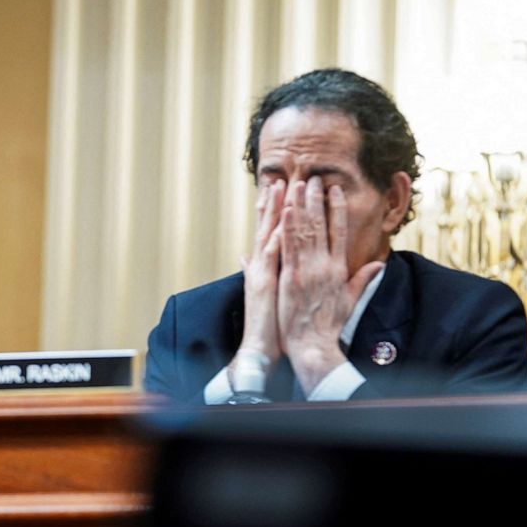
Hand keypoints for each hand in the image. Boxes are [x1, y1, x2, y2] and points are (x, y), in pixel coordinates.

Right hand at [235, 179, 285, 368]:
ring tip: (280, 188)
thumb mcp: (261, 294)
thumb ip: (252, 272)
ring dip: (274, 210)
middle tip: (280, 179)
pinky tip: (282, 218)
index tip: (280, 192)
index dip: (274, 213)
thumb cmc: (269, 324)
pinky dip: (276, 234)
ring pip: (268, 234)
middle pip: (267, 228)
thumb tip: (244, 257)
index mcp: (263, 267)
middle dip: (274, 203)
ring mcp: (260, 271)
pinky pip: (272, 253)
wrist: (259, 346)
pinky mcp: (263, 281)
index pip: (269, 234)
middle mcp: (260, 265)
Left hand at [278, 178, 382, 393]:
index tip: (334, 189)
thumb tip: (379, 265)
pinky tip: (285, 209)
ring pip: (305, 231)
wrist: (314, 345)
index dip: (337, 208)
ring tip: (298, 184)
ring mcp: (308, 270)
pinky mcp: (291, 277)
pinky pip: (288, 247)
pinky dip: (287, 227)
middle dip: (316, 199)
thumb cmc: (330, 325)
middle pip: (321, 225)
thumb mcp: (350, 300)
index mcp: (339, 269)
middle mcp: (325, 265)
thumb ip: (362, 279)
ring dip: (301, 206)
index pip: (339, 231)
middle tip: (313, 177)